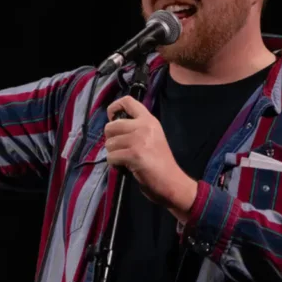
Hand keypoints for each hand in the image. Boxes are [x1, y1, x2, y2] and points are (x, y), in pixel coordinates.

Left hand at [105, 96, 196, 221]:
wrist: (172, 181)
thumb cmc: (160, 161)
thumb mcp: (152, 136)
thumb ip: (136, 128)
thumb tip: (113, 127)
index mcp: (149, 120)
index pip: (127, 101)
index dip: (113, 108)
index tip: (113, 120)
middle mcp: (144, 126)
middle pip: (111, 126)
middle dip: (111, 139)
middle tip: (120, 148)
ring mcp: (139, 140)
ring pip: (109, 143)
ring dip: (113, 153)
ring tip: (124, 159)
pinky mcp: (134, 154)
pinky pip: (111, 157)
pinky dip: (114, 164)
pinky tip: (124, 166)